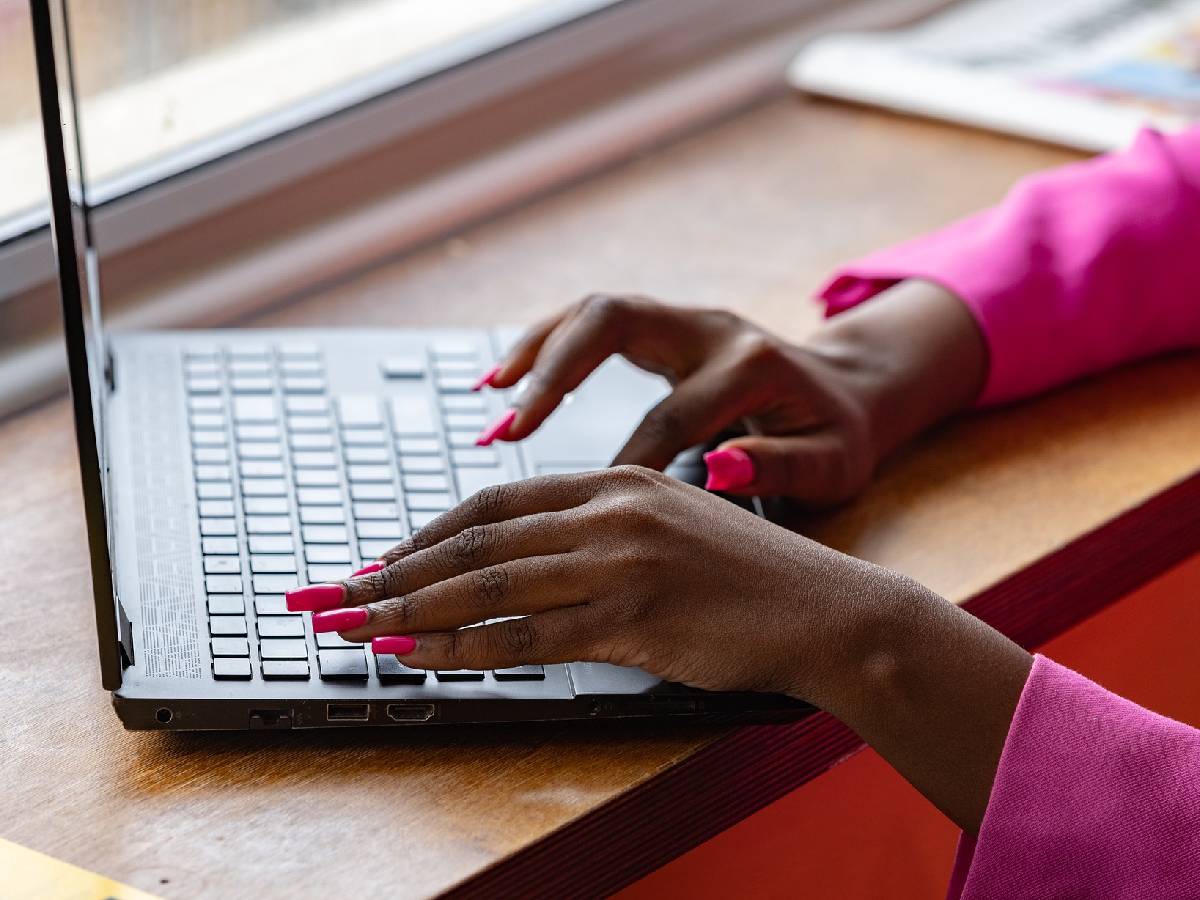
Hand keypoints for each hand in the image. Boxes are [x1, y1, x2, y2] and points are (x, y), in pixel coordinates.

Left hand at [324, 466, 897, 696]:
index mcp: (615, 481)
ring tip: (350, 630)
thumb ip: (600, 533)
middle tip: (329, 596)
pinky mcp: (635, 619)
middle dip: (389, 573)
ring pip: (487, 587)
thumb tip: (526, 565)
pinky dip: (464, 649)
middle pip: (474, 542)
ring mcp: (620, 563)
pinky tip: (420, 658)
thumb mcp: (671, 525)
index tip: (377, 561)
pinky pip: (527, 637)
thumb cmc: (749, 576)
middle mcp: (609, 512)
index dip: (424, 534)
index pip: (494, 504)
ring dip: (408, 611)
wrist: (828, 609)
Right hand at [478, 282, 986, 505]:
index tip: (590, 512)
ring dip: (537, 349)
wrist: (851, 388)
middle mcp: (710, 329)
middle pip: (615, 320)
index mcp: (750, 367)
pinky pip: (591, 322)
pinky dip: (545, 346)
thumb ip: (781, 467)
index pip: (673, 415)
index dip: (630, 462)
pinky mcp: (663, 327)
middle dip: (557, 369)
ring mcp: (683, 320)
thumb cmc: (838, 436)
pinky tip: (503, 381)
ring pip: (593, 309)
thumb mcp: (831, 465)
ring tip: (490, 397)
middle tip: (512, 424)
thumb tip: (720, 468)